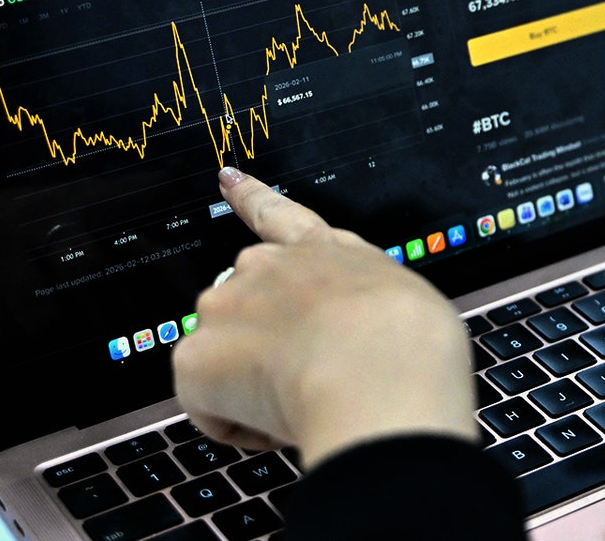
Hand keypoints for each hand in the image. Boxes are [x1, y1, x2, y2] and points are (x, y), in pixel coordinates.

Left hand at [172, 167, 477, 469]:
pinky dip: (236, 426)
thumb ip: (364, 303)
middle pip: (246, 305)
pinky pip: (208, 406)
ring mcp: (225, 306)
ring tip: (307, 401)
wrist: (379, 373)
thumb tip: (353, 330)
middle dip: (263, 344)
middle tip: (309, 379)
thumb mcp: (405, 302)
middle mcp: (268, 267)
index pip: (281, 216)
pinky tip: (280, 424)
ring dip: (253, 387)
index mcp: (325, 252)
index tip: (227, 179)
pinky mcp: (195, 356)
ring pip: (227, 360)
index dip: (251, 197)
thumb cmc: (409, 345)